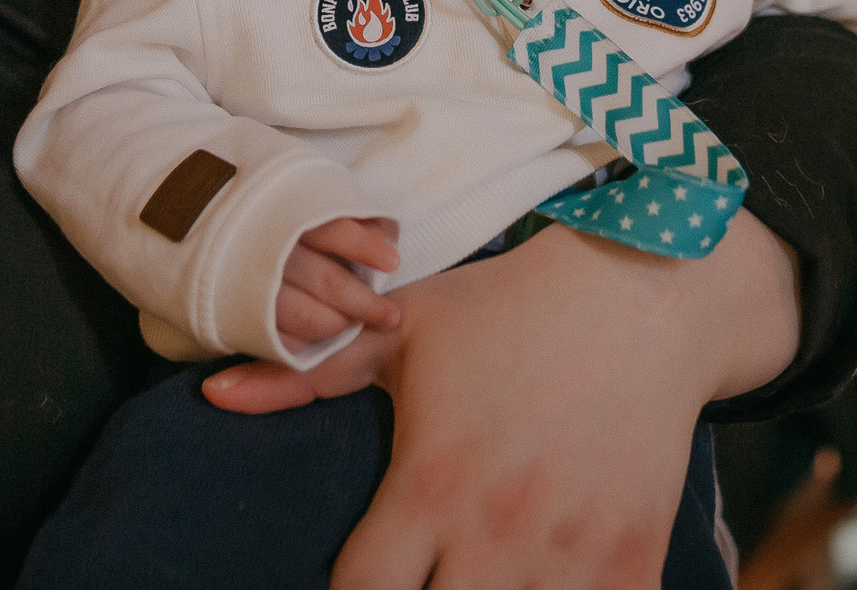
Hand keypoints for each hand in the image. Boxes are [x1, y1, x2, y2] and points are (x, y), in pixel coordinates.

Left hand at [206, 212, 800, 589]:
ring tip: (483, 577)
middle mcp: (497, 528)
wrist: (642, 295)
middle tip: (425, 576)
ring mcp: (570, 551)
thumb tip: (214, 395)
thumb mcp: (405, 331)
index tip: (368, 580)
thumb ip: (307, 375)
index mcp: (432, 481)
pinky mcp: (632, 557)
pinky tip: (550, 583)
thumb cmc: (511, 308)